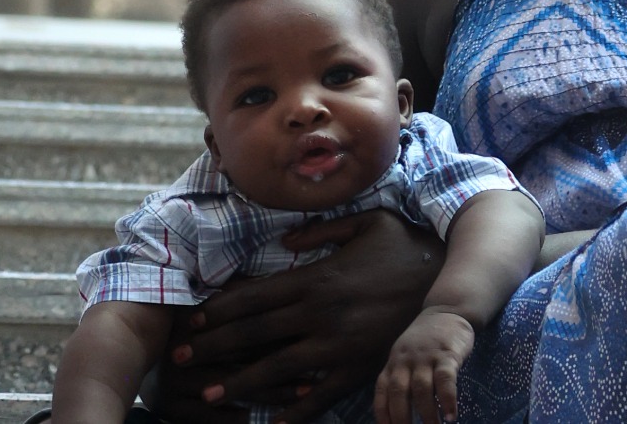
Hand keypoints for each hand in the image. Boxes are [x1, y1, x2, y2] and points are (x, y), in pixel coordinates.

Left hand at [149, 210, 444, 422]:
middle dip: (213, 348)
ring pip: (277, 368)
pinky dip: (294, 411)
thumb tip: (286, 239)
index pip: (255, 296)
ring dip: (239, 383)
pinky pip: (320, 395)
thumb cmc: (406, 247)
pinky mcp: (358, 368)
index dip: (218, 310)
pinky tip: (271, 421)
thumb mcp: (367, 222)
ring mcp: (338, 344)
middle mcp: (320, 313)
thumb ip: (322, 229)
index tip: (191, 321)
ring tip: (208, 396)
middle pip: (255, 333)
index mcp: (317, 278)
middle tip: (179, 361)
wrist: (447, 283)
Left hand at [374, 309, 474, 423]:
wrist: (448, 310)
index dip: (383, 414)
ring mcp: (426, 356)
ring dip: (427, 414)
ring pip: (421, 389)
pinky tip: (451, 416)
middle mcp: (406, 360)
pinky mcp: (447, 355)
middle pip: (398, 392)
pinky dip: (447, 400)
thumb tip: (398, 412)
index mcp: (394, 363)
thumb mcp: (405, 355)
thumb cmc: (425, 341)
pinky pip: (445, 380)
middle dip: (401, 418)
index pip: (382, 392)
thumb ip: (401, 377)